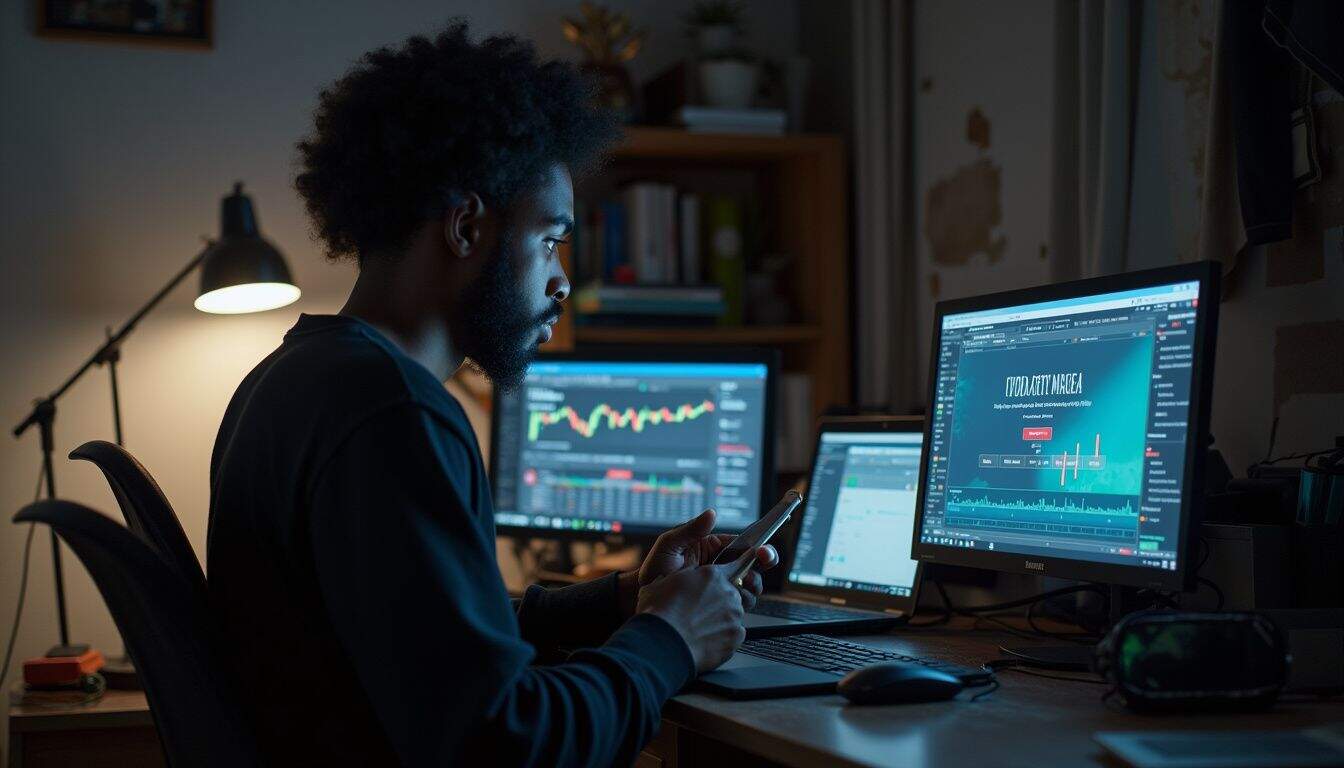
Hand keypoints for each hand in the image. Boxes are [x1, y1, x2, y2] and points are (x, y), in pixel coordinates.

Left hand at [633, 508, 778, 611]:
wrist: (643, 598)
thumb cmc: (654, 570)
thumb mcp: (669, 545)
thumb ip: (690, 529)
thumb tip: (711, 514)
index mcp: (712, 546)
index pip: (743, 544)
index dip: (758, 547)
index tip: (762, 551)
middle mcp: (720, 566)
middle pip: (753, 565)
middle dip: (760, 568)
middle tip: (754, 571)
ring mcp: (720, 586)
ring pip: (749, 586)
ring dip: (750, 587)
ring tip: (737, 588)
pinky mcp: (718, 604)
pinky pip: (737, 605)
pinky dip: (738, 605)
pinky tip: (728, 604)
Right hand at [637, 562, 746, 672]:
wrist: (662, 644)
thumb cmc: (659, 613)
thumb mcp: (662, 582)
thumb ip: (681, 577)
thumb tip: (682, 576)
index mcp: (712, 575)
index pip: (731, 569)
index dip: (722, 579)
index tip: (721, 585)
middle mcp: (728, 593)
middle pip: (730, 595)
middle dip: (718, 602)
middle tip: (698, 614)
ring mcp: (734, 615)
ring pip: (732, 615)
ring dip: (720, 620)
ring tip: (699, 630)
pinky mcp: (736, 637)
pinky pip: (734, 635)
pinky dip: (723, 638)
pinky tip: (705, 641)